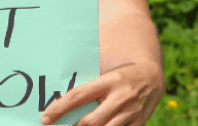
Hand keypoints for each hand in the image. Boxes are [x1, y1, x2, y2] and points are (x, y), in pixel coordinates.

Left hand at [40, 60, 163, 125]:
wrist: (152, 77)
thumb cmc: (121, 77)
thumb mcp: (105, 77)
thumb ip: (89, 90)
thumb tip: (62, 103)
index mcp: (108, 82)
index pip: (78, 96)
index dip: (59, 109)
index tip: (45, 118)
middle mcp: (120, 97)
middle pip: (91, 121)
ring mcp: (131, 113)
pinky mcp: (139, 123)